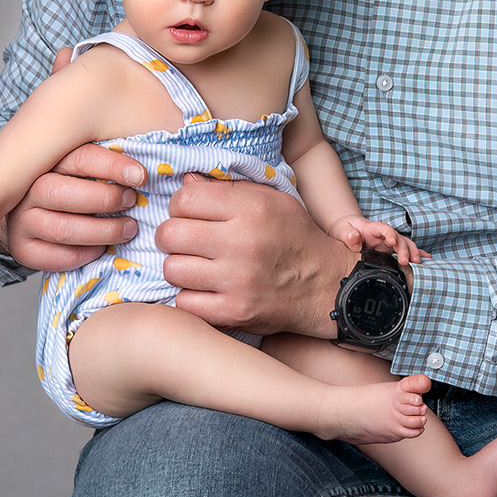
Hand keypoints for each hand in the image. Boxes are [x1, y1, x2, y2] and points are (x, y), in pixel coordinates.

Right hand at [0, 50, 141, 273]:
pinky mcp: (24, 249)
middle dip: (105, 200)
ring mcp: (20, 219)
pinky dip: (80, 255)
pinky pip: (50, 258)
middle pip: (61, 194)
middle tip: (136, 202)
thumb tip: (66, 52)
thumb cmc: (68, 164)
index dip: (111, 165)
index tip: (142, 174)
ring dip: (101, 231)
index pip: (75, 157)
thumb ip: (75, 92)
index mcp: (43, 155)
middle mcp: (25, 186)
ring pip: (60, 228)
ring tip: (131, 228)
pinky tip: (102, 248)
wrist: (32, 204)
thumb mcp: (76, 127)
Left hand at [159, 175, 355, 337]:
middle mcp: (243, 242)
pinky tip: (207, 290)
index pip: (184, 199)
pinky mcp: (234, 312)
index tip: (191, 215)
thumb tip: (185, 184)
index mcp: (252, 209)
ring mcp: (237, 280)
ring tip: (199, 266)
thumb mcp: (272, 200)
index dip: (180, 206)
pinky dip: (191, 297)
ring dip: (181, 268)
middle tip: (189, 242)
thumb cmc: (294, 237)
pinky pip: (184, 302)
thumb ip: (229, 189)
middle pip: (169, 235)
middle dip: (174, 237)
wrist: (326, 285)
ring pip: (172, 269)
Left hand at [333, 216, 424, 266]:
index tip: (392, 242)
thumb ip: (348, 234)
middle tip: (407, 261)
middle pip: (399, 238)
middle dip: (405, 249)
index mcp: (373, 228)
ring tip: (419, 262)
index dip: (390, 234)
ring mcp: (389, 241)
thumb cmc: (345, 228)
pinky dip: (416, 254)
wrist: (347, 229)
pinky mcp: (391, 248)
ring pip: (405, 245)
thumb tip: (354, 239)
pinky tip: (426, 258)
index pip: (384, 229)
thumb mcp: (342, 230)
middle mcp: (385, 234)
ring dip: (413, 253)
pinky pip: (405, 250)